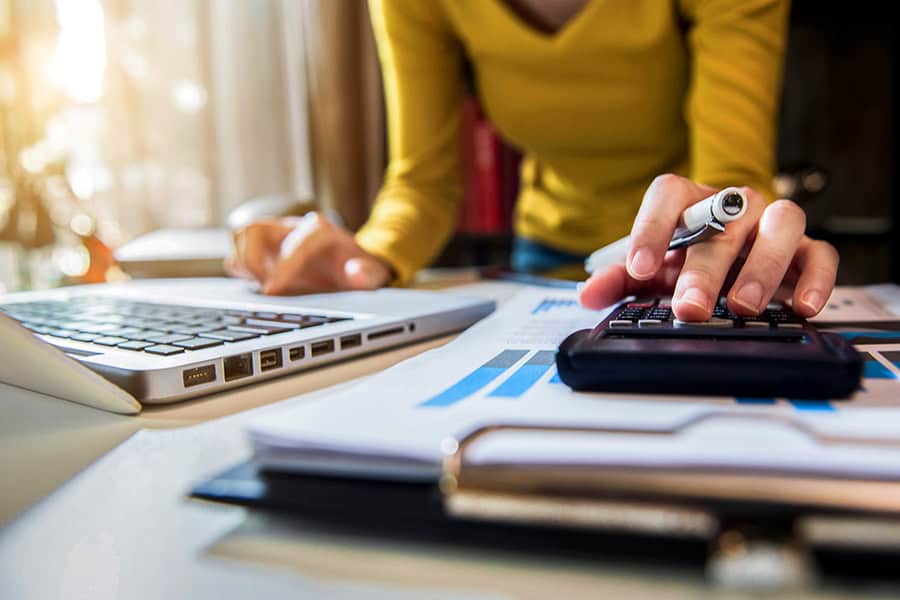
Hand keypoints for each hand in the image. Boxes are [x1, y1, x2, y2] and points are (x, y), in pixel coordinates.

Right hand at [228, 212, 391, 294]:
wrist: (355, 265)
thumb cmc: (360, 270)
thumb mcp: (372, 274)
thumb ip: (367, 274)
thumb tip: (355, 272)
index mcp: (319, 231)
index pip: (293, 242)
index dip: (281, 267)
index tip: (272, 290)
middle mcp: (293, 228)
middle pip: (253, 229)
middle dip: (253, 261)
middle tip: (268, 287)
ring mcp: (276, 237)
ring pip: (241, 236)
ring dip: (245, 264)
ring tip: (265, 286)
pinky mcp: (265, 250)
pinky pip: (239, 251)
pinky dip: (243, 270)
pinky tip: (262, 286)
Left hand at [579, 174, 838, 319]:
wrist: (729, 266)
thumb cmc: (685, 262)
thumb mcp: (650, 273)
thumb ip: (618, 281)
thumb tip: (589, 294)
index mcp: (689, 203)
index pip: (668, 195)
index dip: (651, 229)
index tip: (637, 268)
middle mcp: (733, 206)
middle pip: (723, 222)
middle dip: (704, 269)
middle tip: (689, 307)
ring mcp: (772, 224)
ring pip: (782, 223)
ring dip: (763, 265)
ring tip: (743, 305)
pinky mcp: (806, 249)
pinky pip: (821, 254)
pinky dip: (816, 279)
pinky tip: (802, 307)